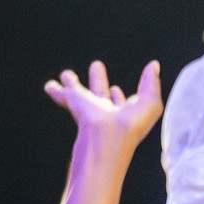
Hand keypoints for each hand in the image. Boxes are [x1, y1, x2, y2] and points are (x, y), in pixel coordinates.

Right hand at [44, 59, 162, 157]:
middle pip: (100, 95)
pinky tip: (50, 86)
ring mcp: (89, 110)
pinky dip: (57, 91)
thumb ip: (151, 84)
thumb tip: (153, 66)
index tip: (116, 90)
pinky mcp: (76, 105)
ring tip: (66, 74)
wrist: (105, 138)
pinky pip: (64, 95)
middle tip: (96, 66)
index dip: (118, 97)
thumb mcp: (151, 103)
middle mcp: (105, 113)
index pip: (119, 105)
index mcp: (123, 115)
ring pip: (78, 94)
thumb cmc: (131, 126)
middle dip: (98, 81)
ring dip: (73, 84)